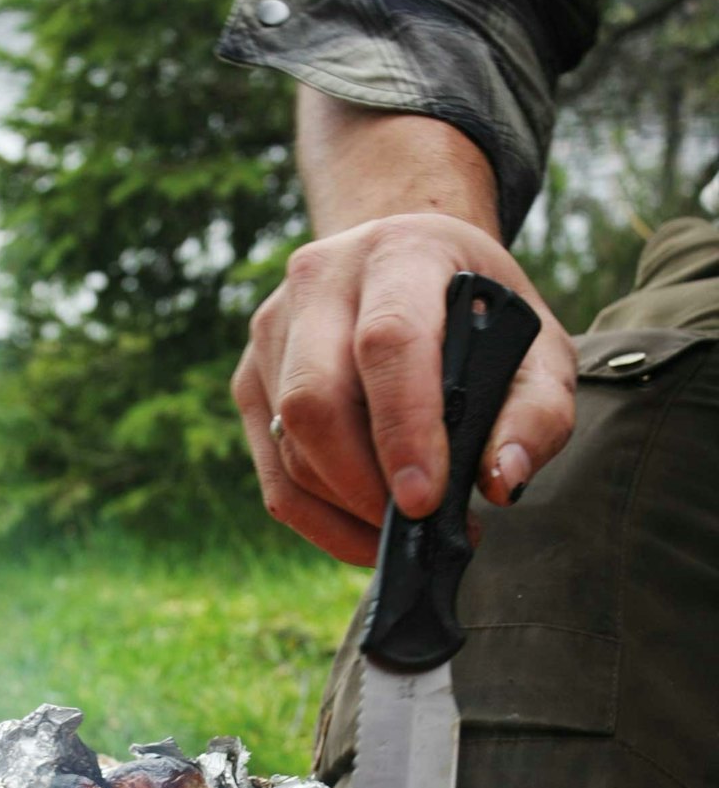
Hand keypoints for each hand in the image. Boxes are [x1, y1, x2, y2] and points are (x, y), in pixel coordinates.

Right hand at [232, 212, 575, 564]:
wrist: (407, 265)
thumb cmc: (478, 313)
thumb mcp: (537, 347)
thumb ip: (538, 413)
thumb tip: (503, 480)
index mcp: (398, 252)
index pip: (386, 341)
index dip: (402, 427)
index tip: (424, 500)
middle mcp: (318, 280)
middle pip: (314, 399)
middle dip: (363, 484)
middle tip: (418, 526)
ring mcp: (272, 331)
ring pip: (289, 444)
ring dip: (346, 509)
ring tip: (405, 531)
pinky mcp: (250, 379)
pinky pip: (273, 473)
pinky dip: (319, 521)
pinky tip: (367, 534)